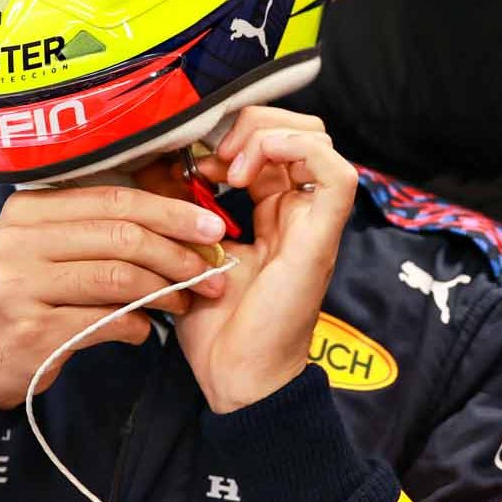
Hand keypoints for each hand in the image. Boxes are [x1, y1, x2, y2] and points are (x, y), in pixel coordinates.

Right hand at [0, 185, 230, 408]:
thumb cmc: (21, 294)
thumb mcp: (42, 247)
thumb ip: (95, 227)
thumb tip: (178, 216)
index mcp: (28, 209)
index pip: (114, 199)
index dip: (171, 211)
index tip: (211, 225)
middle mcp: (20, 242)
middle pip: (121, 235)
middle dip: (178, 253)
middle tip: (213, 270)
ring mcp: (22, 287)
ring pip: (118, 278)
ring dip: (165, 291)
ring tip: (187, 301)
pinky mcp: (33, 331)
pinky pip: (105, 322)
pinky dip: (137, 326)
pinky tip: (145, 330)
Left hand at [167, 107, 357, 412]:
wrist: (236, 378)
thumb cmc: (217, 329)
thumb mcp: (194, 252)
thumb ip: (191, 211)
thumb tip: (166, 165)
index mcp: (274, 213)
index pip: (271, 144)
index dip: (232, 135)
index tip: (191, 159)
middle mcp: (299, 211)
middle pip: (299, 129)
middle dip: (252, 123)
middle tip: (212, 155)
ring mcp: (314, 222)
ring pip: (317, 138)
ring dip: (266, 135)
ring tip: (228, 166)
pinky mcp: (321, 237)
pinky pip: (335, 172)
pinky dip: (292, 152)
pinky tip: (245, 173)